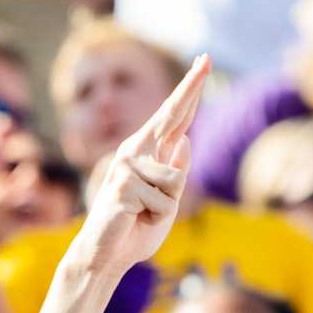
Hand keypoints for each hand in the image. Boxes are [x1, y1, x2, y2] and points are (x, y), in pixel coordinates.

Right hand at [69, 55, 207, 280]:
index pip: (174, 118)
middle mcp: (135, 152)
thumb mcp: (167, 201)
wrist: (104, 256)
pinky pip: (164, 201)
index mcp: (146, 153)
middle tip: (207, 57)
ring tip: (144, 216)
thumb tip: (186, 139)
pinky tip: (135, 220)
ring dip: (167, 208)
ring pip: (175, 181)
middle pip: (171, 116)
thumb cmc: (135, 229)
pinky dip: (157, 219)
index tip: (204, 62)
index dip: (190, 91)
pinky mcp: (124, 185)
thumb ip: (175, 172)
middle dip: (190, 87)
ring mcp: (127, 166)